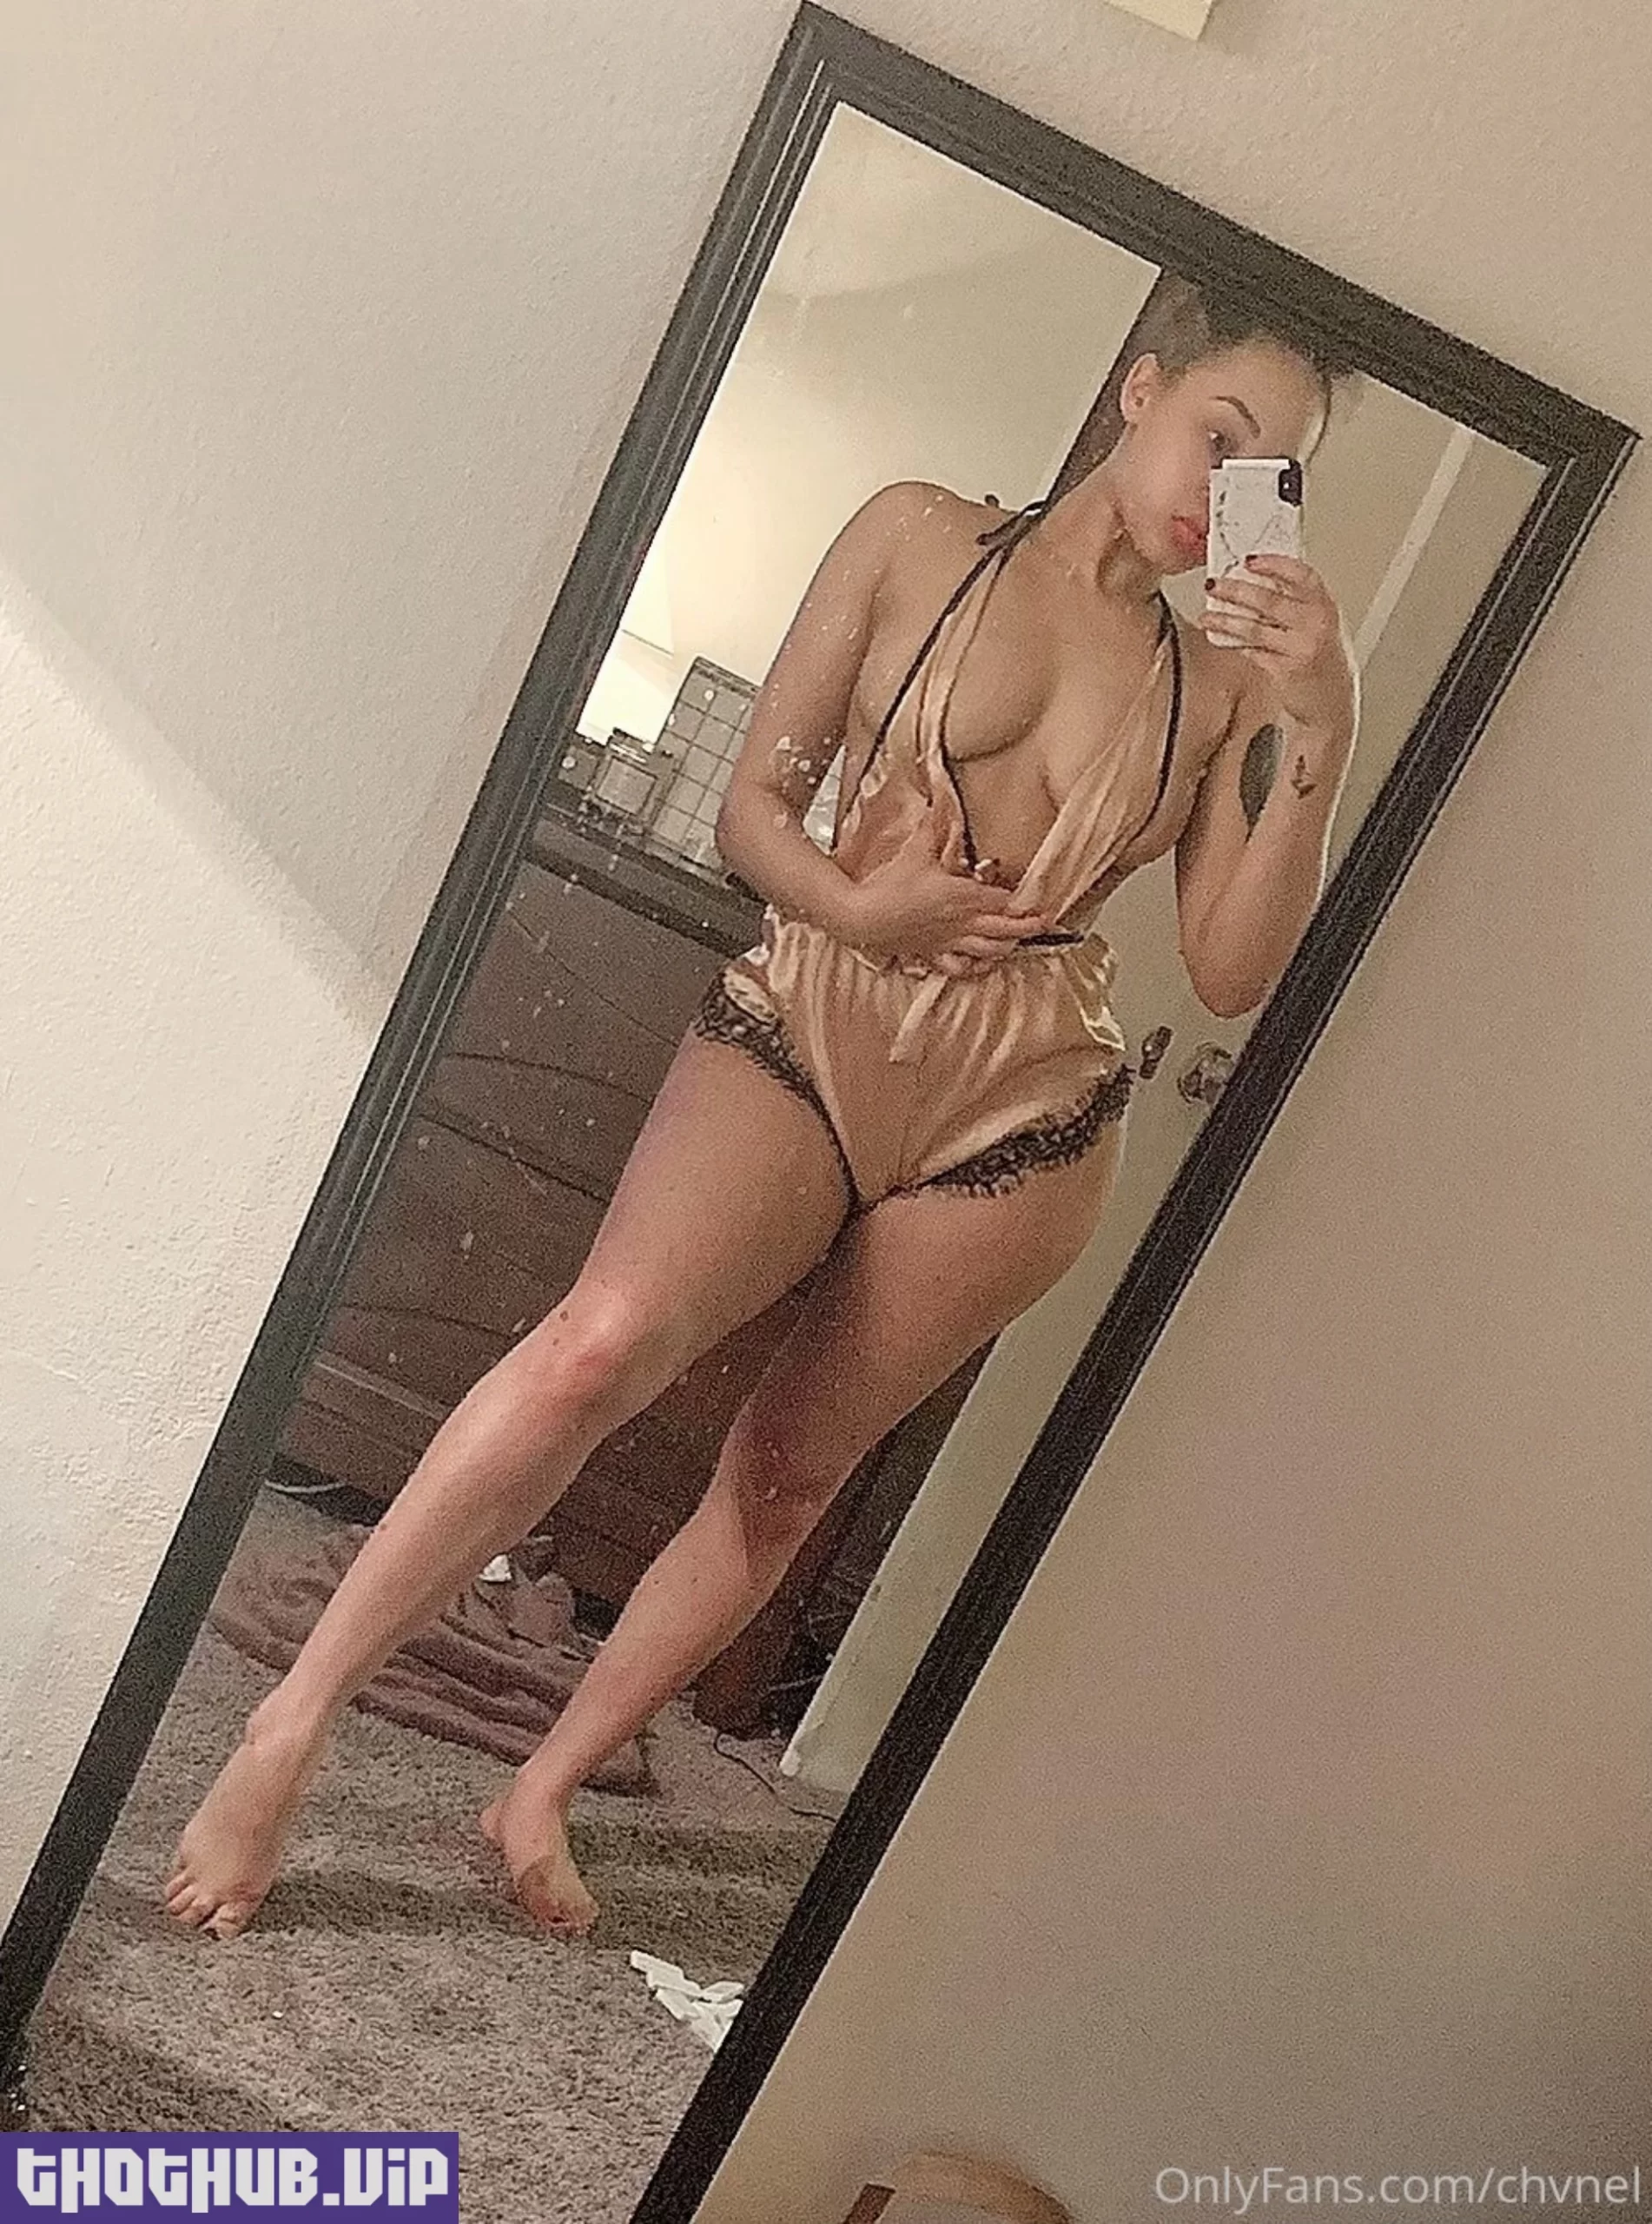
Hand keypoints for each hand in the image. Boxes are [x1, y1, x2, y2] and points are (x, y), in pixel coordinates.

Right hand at [839, 819, 1047, 969]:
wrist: (862, 917)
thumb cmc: (891, 885)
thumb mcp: (917, 849)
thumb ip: (935, 823)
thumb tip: (942, 796)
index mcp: (964, 896)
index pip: (1007, 902)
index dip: (1028, 904)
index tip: (1044, 904)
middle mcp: (963, 923)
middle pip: (1006, 930)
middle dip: (1029, 929)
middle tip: (1046, 925)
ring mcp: (949, 942)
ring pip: (990, 952)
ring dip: (1008, 948)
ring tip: (1018, 943)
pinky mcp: (933, 954)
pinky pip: (961, 967)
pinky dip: (976, 968)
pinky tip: (981, 965)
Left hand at [1204, 555, 1356, 734]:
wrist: (1332, 702)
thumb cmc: (1322, 658)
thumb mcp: (1319, 623)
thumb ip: (1295, 603)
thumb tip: (1254, 583)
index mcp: (1325, 605)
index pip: (1301, 574)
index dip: (1274, 564)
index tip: (1249, 560)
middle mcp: (1315, 624)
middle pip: (1269, 599)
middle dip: (1235, 590)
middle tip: (1214, 584)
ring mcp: (1300, 647)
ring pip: (1254, 627)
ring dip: (1225, 620)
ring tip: (1206, 615)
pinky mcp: (1285, 670)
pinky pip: (1252, 651)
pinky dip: (1234, 643)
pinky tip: (1221, 638)